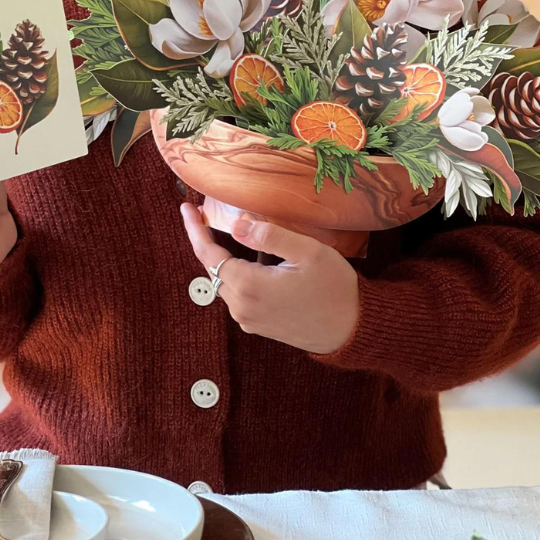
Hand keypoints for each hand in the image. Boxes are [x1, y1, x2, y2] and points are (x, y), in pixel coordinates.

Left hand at [180, 203, 359, 354]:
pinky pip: (237, 294)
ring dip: (223, 258)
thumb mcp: (308, 252)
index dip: (195, 230)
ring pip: (225, 281)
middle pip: (213, 268)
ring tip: (227, 233)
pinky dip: (236, 274)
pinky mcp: (258, 325)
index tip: (187, 209)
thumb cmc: (335, 288)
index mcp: (249, 286)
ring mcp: (249, 319)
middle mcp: (242, 307)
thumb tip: (237, 224)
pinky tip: (250, 260)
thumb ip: (270, 236)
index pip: (209, 254)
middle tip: (202, 215)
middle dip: (206, 241)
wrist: (353, 330)